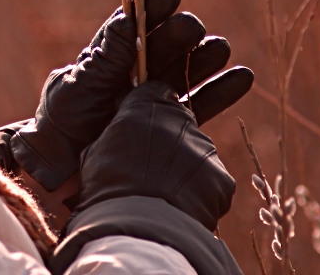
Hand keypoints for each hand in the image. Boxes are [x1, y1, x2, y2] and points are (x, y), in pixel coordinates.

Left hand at [9, 0, 246, 190]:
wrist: (59, 175)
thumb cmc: (60, 126)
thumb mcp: (77, 88)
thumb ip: (106, 58)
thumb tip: (128, 18)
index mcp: (108, 57)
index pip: (133, 26)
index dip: (151, 8)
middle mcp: (134, 73)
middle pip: (163, 47)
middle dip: (178, 34)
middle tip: (190, 27)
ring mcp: (153, 99)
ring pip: (185, 72)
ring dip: (204, 59)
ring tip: (220, 49)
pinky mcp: (169, 127)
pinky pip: (198, 106)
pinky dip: (220, 92)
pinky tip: (242, 77)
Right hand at [71, 79, 246, 230]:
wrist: (139, 227)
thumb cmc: (107, 187)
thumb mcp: (96, 149)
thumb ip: (115, 130)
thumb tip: (120, 126)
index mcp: (145, 105)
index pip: (154, 91)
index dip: (146, 109)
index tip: (138, 125)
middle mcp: (180, 118)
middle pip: (179, 119)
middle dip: (168, 136)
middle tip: (152, 164)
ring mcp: (204, 148)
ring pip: (197, 150)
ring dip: (184, 165)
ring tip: (165, 192)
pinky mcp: (222, 177)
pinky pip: (212, 181)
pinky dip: (201, 192)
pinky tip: (182, 207)